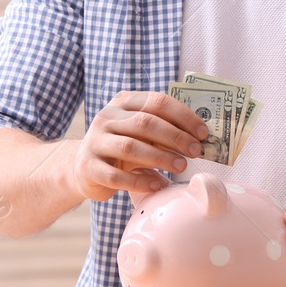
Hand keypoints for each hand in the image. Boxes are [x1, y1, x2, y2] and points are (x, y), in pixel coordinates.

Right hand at [70, 90, 206, 201]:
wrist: (82, 169)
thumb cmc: (121, 149)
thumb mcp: (140, 134)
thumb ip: (163, 131)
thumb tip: (200, 140)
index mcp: (123, 102)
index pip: (157, 101)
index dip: (183, 116)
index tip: (203, 132)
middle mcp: (106, 118)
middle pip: (145, 122)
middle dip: (175, 137)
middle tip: (196, 151)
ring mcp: (95, 142)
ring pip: (131, 147)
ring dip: (161, 157)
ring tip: (181, 166)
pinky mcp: (89, 167)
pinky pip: (116, 176)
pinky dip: (139, 180)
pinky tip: (157, 184)